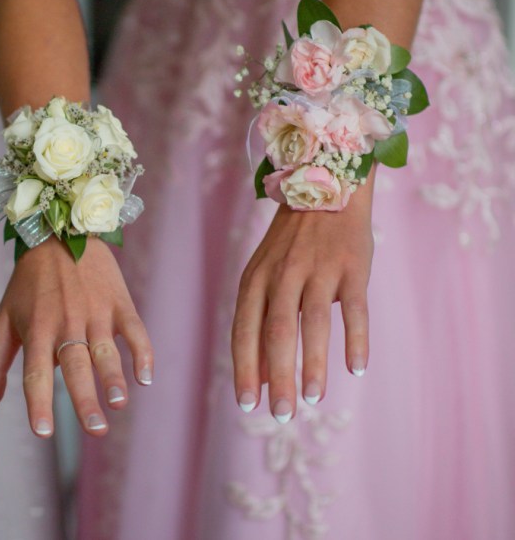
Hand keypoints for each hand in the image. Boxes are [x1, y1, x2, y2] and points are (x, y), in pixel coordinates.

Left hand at [0, 236, 152, 436]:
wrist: (59, 233)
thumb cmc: (28, 285)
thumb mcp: (4, 320)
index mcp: (36, 330)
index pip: (36, 373)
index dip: (39, 403)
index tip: (43, 432)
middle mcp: (66, 323)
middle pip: (75, 367)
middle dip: (85, 399)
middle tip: (95, 431)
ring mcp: (95, 312)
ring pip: (106, 350)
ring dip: (113, 378)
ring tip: (118, 404)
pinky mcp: (119, 302)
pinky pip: (134, 330)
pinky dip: (142, 352)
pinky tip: (146, 377)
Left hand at [231, 195, 373, 421]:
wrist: (326, 186)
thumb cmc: (291, 246)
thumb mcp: (265, 277)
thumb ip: (260, 325)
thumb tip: (260, 380)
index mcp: (255, 280)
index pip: (244, 332)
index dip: (245, 369)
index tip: (248, 405)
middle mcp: (282, 275)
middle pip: (275, 333)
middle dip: (277, 377)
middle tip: (281, 415)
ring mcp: (318, 269)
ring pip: (312, 323)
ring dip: (312, 364)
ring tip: (313, 399)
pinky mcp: (352, 267)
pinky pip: (354, 308)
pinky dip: (355, 339)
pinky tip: (356, 368)